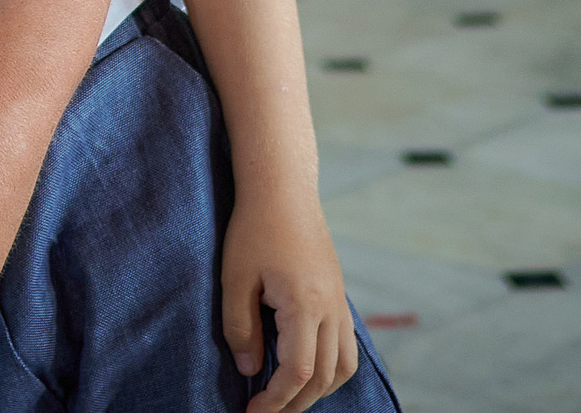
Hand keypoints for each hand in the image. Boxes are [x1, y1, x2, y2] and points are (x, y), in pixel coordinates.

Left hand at [223, 195, 356, 412]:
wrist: (283, 190)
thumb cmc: (254, 228)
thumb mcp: (235, 278)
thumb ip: (241, 329)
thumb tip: (250, 371)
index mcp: (305, 305)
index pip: (297, 372)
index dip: (275, 400)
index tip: (252, 412)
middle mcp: (331, 308)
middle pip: (324, 377)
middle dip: (295, 403)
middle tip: (264, 412)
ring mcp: (340, 302)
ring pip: (343, 366)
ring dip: (318, 390)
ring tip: (286, 398)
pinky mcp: (338, 295)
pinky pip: (345, 346)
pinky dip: (330, 368)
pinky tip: (306, 370)